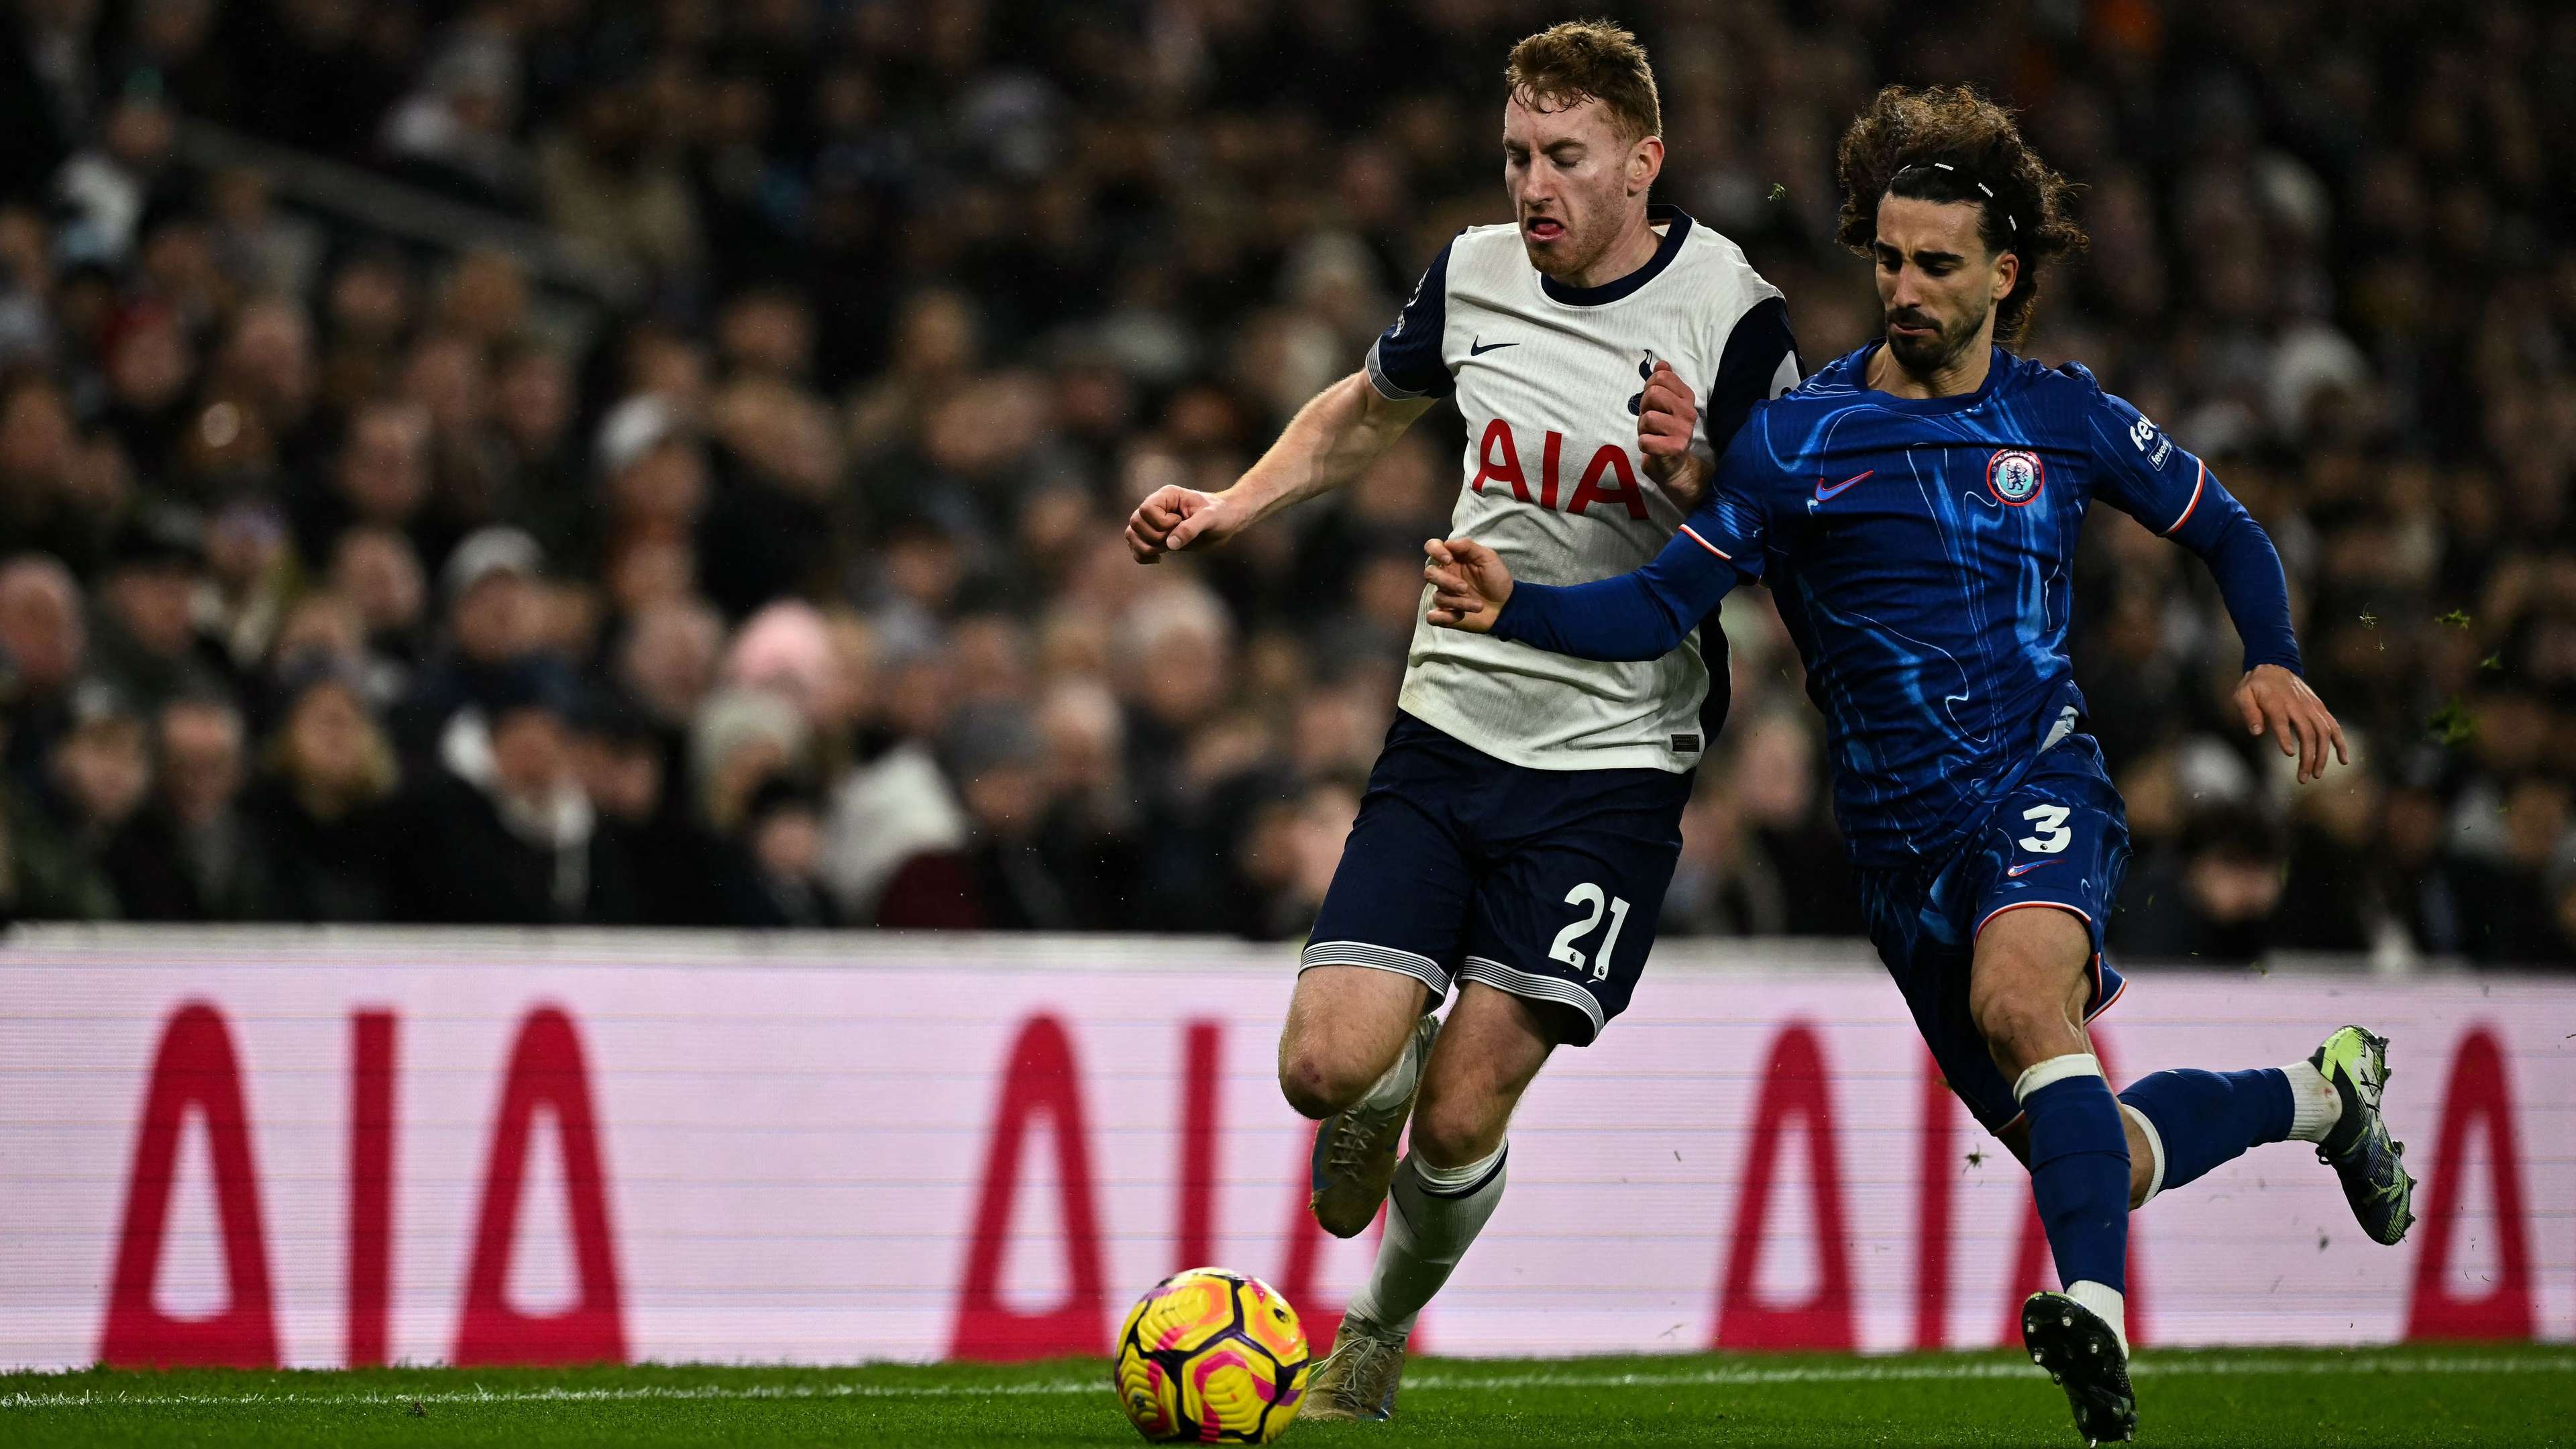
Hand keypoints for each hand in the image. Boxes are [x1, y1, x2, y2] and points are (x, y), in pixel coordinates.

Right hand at [1125, 486, 1239, 563]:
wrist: (1226, 521)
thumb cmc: (1221, 514)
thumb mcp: (1210, 519)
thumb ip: (1190, 528)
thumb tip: (1170, 544)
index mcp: (1167, 496)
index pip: (1146, 510)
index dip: (1160, 523)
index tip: (1179, 523)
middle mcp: (1156, 506)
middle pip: (1135, 523)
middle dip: (1154, 537)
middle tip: (1175, 538)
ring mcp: (1153, 522)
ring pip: (1131, 535)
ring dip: (1146, 548)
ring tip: (1166, 550)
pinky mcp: (1155, 536)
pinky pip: (1136, 546)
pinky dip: (1142, 556)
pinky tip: (1159, 559)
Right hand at [1423, 536, 1513, 632]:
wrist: (1506, 606)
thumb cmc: (1496, 579)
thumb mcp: (1488, 557)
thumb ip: (1468, 546)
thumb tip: (1448, 542)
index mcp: (1452, 559)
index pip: (1432, 547)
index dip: (1435, 551)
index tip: (1448, 560)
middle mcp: (1444, 576)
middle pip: (1429, 573)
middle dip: (1447, 581)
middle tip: (1465, 588)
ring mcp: (1444, 596)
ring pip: (1438, 597)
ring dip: (1459, 602)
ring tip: (1479, 606)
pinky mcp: (1445, 615)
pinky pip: (1433, 617)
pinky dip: (1443, 617)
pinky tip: (1460, 616)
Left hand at [1637, 361, 1703, 504]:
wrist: (1672, 464)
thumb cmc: (1664, 430)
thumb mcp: (1662, 403)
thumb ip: (1663, 383)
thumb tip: (1662, 364)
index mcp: (1686, 397)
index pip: (1661, 377)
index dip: (1648, 388)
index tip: (1653, 403)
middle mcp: (1688, 412)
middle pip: (1653, 393)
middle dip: (1644, 408)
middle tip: (1651, 421)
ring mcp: (1684, 430)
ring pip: (1648, 418)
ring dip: (1643, 428)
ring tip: (1652, 434)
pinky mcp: (1675, 448)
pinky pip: (1645, 440)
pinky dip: (1644, 444)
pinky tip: (1653, 447)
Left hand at [2235, 663, 2348, 782]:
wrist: (2274, 666)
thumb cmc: (2255, 685)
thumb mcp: (2242, 695)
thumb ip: (2249, 712)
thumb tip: (2256, 733)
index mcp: (2277, 702)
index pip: (2283, 721)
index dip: (2286, 737)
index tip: (2289, 753)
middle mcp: (2298, 705)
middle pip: (2307, 732)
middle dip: (2308, 757)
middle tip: (2303, 778)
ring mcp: (2312, 707)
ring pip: (2323, 732)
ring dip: (2323, 755)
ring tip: (2317, 774)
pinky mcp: (2320, 708)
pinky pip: (2334, 726)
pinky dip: (2340, 743)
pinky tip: (2343, 760)